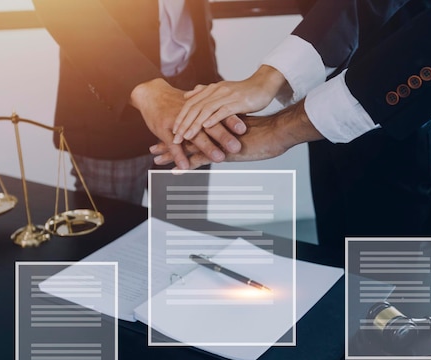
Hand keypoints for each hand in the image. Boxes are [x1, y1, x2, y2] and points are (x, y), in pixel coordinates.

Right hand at [129, 78, 242, 169]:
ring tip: (219, 158)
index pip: (219, 112)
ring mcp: (178, 122)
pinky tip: (185, 167)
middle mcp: (191, 114)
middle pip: (210, 125)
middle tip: (237, 146)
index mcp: (201, 107)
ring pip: (194, 136)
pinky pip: (173, 145)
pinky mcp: (164, 130)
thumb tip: (236, 114)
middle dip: (224, 136)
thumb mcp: (197, 104)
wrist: (152, 94)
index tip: (245, 129)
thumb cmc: (177, 101)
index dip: (232, 120)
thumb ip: (214, 109)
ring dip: (207, 148)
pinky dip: (179, 156)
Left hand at [153, 100, 323, 169]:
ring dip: (173, 151)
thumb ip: (230, 125)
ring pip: (190, 142)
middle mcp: (214, 123)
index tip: (166, 136)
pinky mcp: (224, 146)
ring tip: (157, 158)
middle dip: (168, 140)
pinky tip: (176, 170)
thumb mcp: (243, 126)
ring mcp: (218, 134)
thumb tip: (225, 130)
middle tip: (152, 146)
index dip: (179, 129)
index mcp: (218, 118)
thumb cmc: (265, 130)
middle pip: (186, 131)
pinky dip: (188, 162)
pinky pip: (202, 154)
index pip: (194, 121)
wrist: (277, 131)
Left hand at [172, 65, 287, 143]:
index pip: (191, 103)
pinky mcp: (238, 102)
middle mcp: (217, 91)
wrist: (264, 85)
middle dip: (183, 124)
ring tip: (186, 136)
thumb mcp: (222, 92)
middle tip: (174, 138)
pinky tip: (206, 127)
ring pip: (205, 110)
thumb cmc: (245, 92)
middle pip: (195, 108)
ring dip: (194, 124)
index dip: (181, 117)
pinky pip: (223, 111)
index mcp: (212, 89)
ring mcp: (227, 96)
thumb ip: (205, 93)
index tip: (172, 130)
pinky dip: (213, 119)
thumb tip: (187, 95)